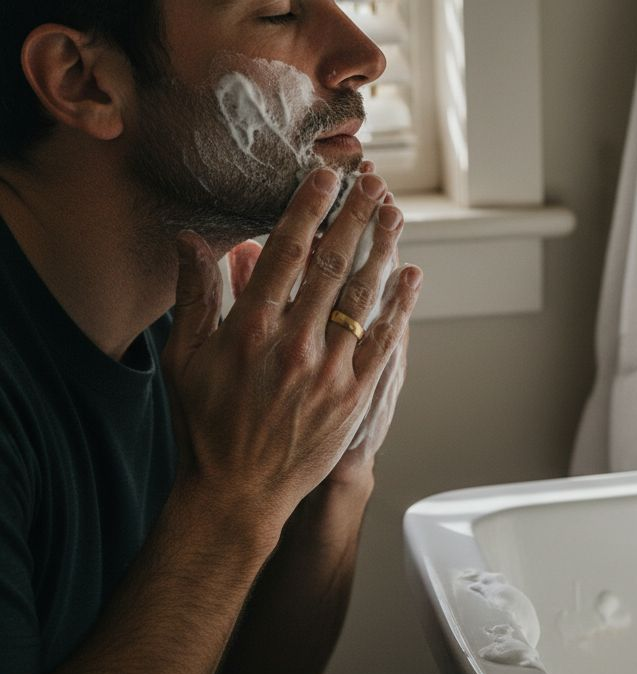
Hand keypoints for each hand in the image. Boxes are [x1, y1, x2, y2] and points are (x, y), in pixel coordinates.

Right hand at [165, 167, 419, 542]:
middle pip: (331, 267)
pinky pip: (384, 342)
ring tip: (396, 214)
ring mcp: (329, 372)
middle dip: (355, 219)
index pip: (285, 254)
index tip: (326, 178)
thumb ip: (194, 295)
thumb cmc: (205, 424)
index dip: (308, 210)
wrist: (238, 492)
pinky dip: (400, 306)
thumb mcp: (185, 358)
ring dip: (381, 251)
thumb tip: (191, 238)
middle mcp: (294, 345)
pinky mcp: (354, 397)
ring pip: (362, 298)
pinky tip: (411, 277)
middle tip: (373, 182)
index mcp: (249, 330)